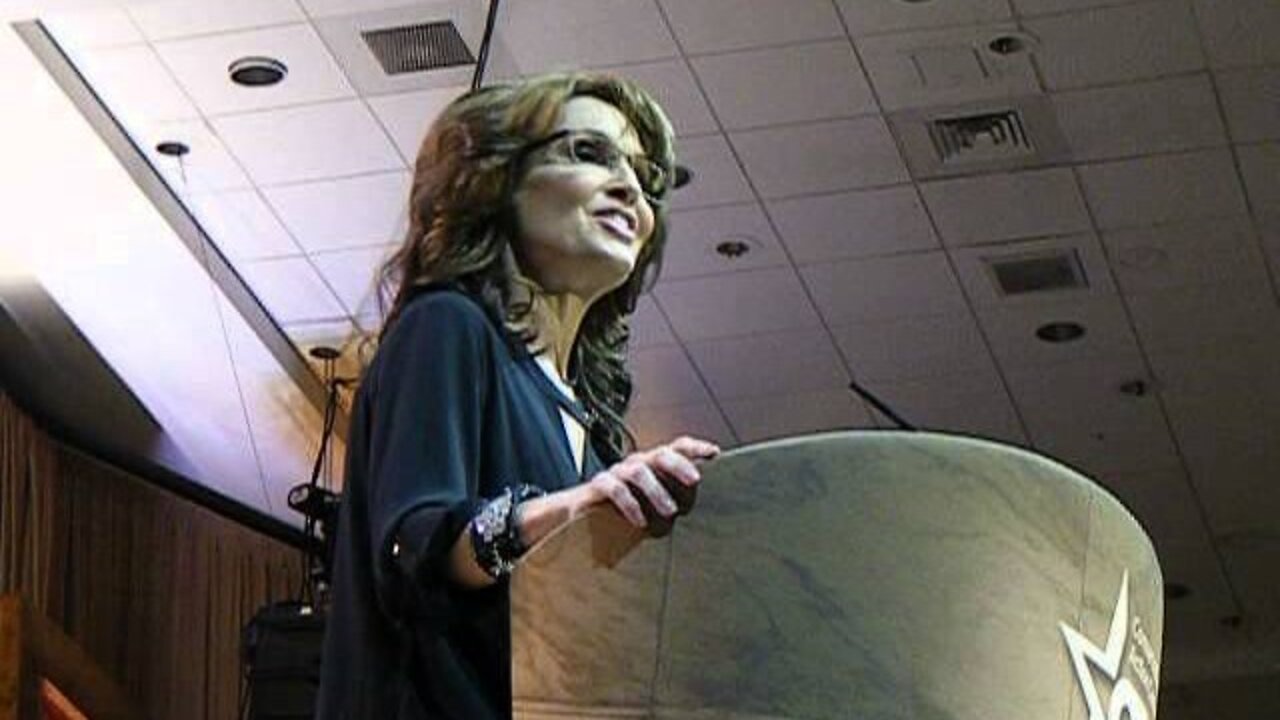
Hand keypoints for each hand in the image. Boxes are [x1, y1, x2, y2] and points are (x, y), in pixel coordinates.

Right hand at [585, 436, 719, 536]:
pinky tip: (640, 521)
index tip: (714, 452)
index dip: (695, 448)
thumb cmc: (625, 508)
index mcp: (654, 464)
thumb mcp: (654, 503)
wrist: (582, 513)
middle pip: (661, 454)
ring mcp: (618, 472)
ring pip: (640, 472)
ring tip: (670, 511)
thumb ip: (675, 500)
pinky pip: (616, 489)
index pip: (677, 447)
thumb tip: (700, 504)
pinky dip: (630, 505)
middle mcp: (638, 463)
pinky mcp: (599, 485)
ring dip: (657, 491)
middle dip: (679, 465)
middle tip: (695, 480)